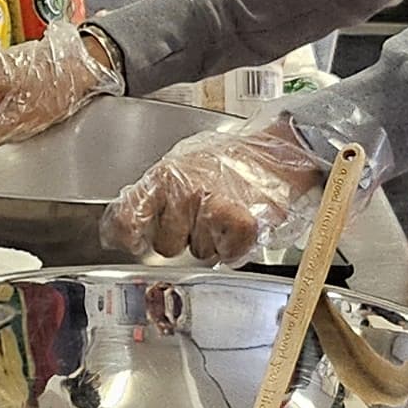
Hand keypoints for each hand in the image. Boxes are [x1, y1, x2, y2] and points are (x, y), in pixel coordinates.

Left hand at [106, 112, 327, 264]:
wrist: (280, 149)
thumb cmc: (232, 159)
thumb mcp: (183, 165)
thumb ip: (156, 193)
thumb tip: (128, 226)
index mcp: (164, 175)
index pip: (127, 219)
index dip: (128, 236)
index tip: (133, 242)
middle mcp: (184, 192)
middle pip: (165, 246)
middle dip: (182, 237)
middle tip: (203, 214)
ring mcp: (212, 209)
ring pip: (197, 254)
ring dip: (211, 241)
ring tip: (226, 213)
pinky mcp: (240, 225)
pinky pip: (226, 257)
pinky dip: (234, 249)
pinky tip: (240, 225)